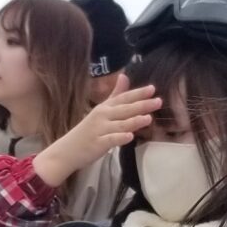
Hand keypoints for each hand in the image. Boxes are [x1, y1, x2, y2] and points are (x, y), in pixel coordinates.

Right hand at [30, 86, 160, 187]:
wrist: (68, 150)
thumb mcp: (101, 109)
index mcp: (105, 107)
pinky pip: (111, 140)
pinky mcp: (98, 144)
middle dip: (141, 105)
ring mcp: (100, 130)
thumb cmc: (88, 130)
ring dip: (134, 121)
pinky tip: (130, 137)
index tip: (152, 89)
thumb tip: (124, 75)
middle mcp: (103, 116)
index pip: (123, 98)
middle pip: (125, 109)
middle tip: (158, 101)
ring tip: (148, 118)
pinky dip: (120, 138)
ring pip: (120, 124)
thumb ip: (115, 94)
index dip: (138, 93)